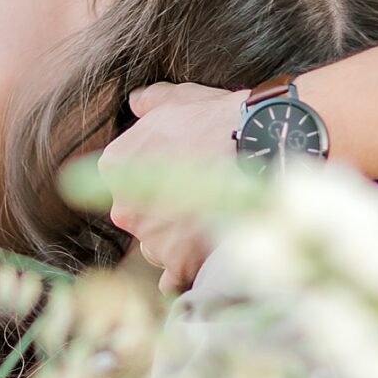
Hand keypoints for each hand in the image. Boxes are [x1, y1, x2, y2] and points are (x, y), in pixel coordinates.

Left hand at [96, 82, 242, 293]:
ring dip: (178, 243)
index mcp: (115, 166)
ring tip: (213, 224)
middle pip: (141, 217)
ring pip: (158, 248)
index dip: (157, 178)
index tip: (181, 174)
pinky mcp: (180, 263)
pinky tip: (208, 257)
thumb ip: (150, 102)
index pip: (125, 181)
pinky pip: (174, 279)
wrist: (262, 149)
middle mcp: (124, 207)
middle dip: (165, 213)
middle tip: (202, 199)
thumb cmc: (220, 119)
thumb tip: (136, 102)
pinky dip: (188, 272)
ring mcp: (151, 238)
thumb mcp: (180, 98)